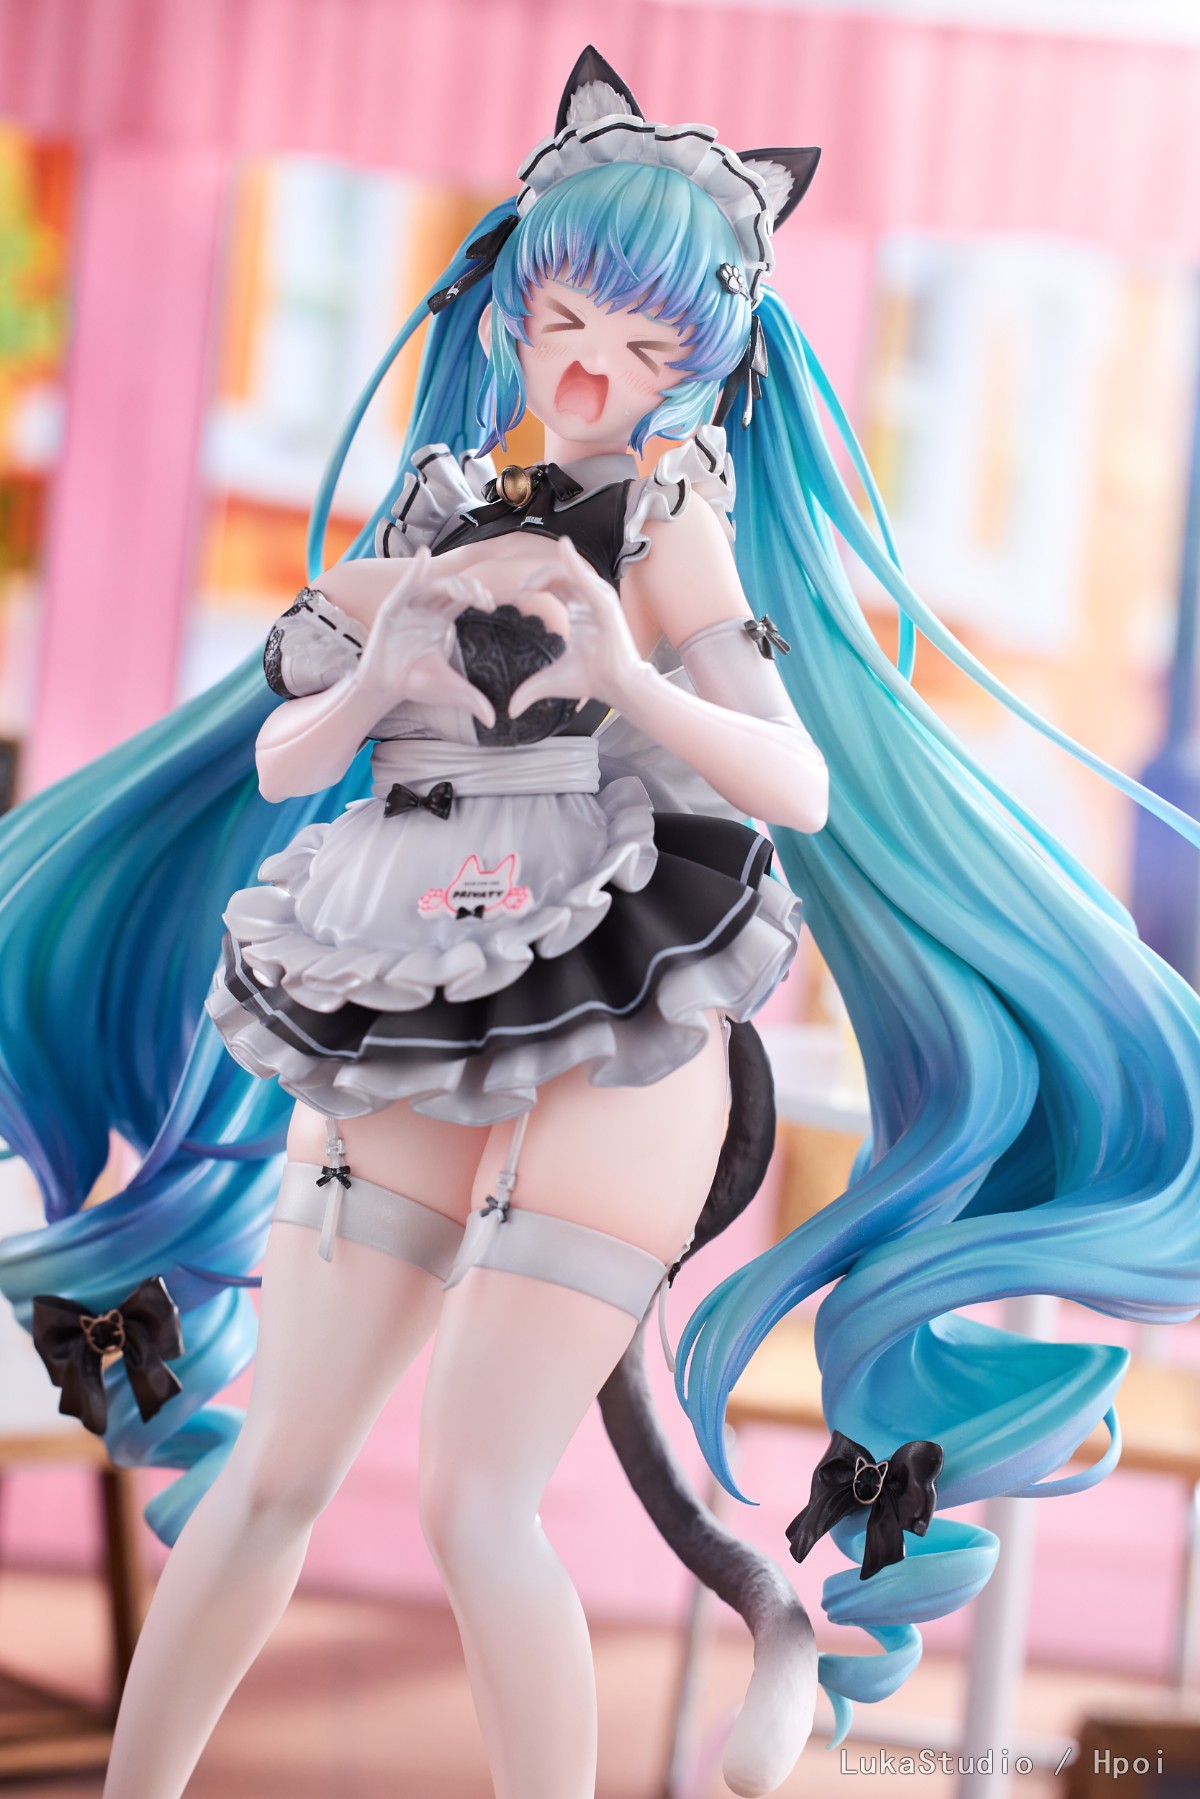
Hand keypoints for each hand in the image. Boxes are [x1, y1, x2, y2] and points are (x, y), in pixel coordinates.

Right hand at [355, 547, 496, 728]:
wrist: (385, 687)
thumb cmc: (415, 682)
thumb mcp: (449, 688)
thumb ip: (472, 699)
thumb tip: (494, 720)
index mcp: (442, 619)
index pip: (464, 598)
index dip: (479, 595)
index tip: (491, 606)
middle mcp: (427, 608)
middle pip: (452, 587)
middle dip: (470, 588)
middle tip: (484, 601)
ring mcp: (409, 606)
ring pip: (433, 585)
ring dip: (451, 584)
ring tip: (467, 594)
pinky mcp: (392, 609)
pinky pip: (404, 585)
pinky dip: (414, 569)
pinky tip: (423, 554)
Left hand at [508, 538, 647, 718]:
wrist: (616, 688)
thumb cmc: (591, 679)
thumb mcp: (550, 679)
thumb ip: (528, 689)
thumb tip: (510, 711)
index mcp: (578, 610)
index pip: (554, 584)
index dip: (534, 586)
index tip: (518, 600)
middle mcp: (589, 600)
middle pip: (558, 573)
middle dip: (536, 578)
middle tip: (520, 594)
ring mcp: (599, 599)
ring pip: (569, 572)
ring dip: (546, 574)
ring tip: (528, 589)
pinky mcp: (605, 604)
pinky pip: (587, 578)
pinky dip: (575, 563)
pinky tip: (564, 548)